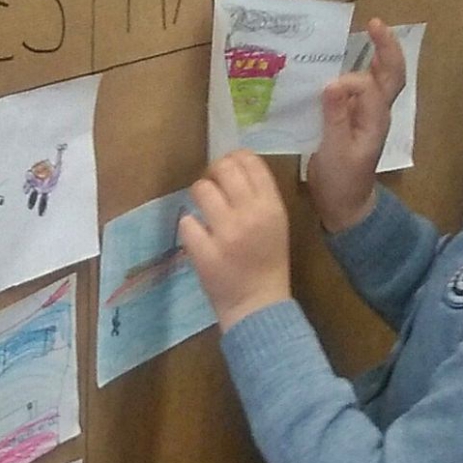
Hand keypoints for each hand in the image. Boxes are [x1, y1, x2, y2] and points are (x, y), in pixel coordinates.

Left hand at [179, 151, 291, 331]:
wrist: (258, 304)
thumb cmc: (268, 262)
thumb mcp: (276, 224)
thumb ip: (260, 195)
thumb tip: (234, 163)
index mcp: (272, 207)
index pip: (250, 162)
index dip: (235, 158)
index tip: (228, 167)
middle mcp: (251, 214)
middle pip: (223, 168)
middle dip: (214, 173)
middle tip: (213, 187)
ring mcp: (226, 233)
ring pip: (201, 189)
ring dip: (200, 197)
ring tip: (206, 212)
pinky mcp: (203, 250)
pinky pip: (186, 222)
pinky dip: (191, 229)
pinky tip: (201, 239)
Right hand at [308, 18, 406, 232]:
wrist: (345, 205)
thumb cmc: (341, 181)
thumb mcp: (334, 151)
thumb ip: (334, 118)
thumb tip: (333, 84)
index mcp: (375, 120)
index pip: (371, 87)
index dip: (351, 81)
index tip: (328, 88)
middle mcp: (376, 113)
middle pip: (390, 75)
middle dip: (386, 48)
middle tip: (375, 23)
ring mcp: (367, 115)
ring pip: (378, 79)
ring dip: (375, 56)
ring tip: (366, 32)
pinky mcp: (354, 119)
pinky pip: (360, 89)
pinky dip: (356, 71)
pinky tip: (339, 62)